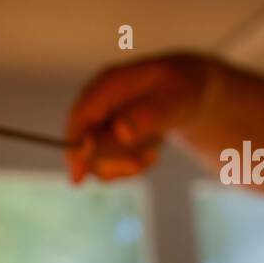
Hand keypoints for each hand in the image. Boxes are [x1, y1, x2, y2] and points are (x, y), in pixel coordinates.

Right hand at [65, 54, 211, 182]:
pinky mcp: (104, 135)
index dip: (74, 148)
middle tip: (144, 164)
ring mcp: (98, 119)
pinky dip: (130, 165)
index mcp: (108, 83)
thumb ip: (149, 115)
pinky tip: (150, 154)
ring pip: (95, 158)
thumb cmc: (183, 91)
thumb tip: (122, 131)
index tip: (78, 179)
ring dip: (125, 163)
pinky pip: (107, 163)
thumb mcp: (175, 101)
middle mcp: (96, 101)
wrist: (189, 90)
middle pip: (83, 142)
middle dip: (113, 160)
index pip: (80, 118)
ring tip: (153, 154)